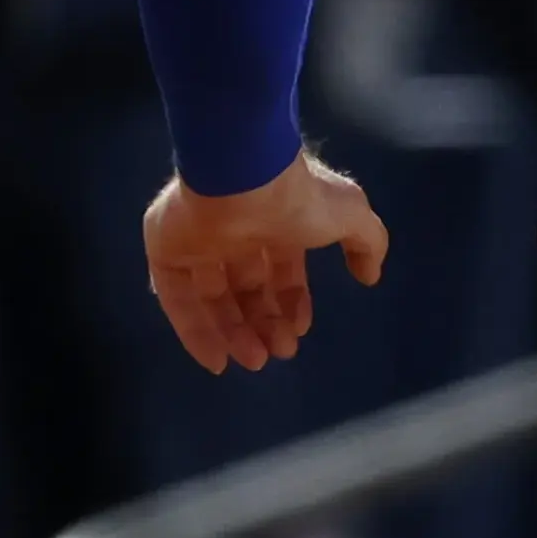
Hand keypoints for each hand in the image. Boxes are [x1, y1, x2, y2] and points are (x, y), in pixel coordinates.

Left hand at [143, 152, 390, 372]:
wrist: (245, 176)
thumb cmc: (301, 198)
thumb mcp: (352, 216)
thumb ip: (367, 244)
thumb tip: (370, 277)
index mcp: (276, 221)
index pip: (281, 269)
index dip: (291, 301)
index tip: (299, 330)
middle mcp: (237, 233)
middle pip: (247, 288)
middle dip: (266, 322)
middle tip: (281, 352)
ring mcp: (198, 244)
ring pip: (213, 299)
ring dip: (235, 333)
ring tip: (256, 360)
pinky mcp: (166, 254)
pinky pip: (178, 302)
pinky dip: (196, 333)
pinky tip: (218, 361)